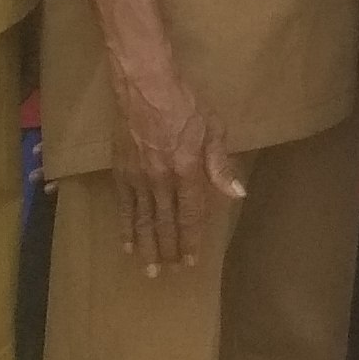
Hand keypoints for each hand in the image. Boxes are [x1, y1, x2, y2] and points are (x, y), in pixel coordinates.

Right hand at [112, 60, 239, 273]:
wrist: (144, 86)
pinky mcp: (121, 172)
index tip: (191, 260)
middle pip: (165, 223)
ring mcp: (138, 178)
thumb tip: (237, 193)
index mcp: (187, 171)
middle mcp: (161, 180)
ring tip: (149, 271)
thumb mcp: (214, 128)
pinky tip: (127, 245)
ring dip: (146, 247)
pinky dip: (125, 228)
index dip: (191, 239)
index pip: (191, 214)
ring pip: (142, 221)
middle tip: (168, 273)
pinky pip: (123, 207)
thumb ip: (221, 164)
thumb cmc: (185, 103)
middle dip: (168, 250)